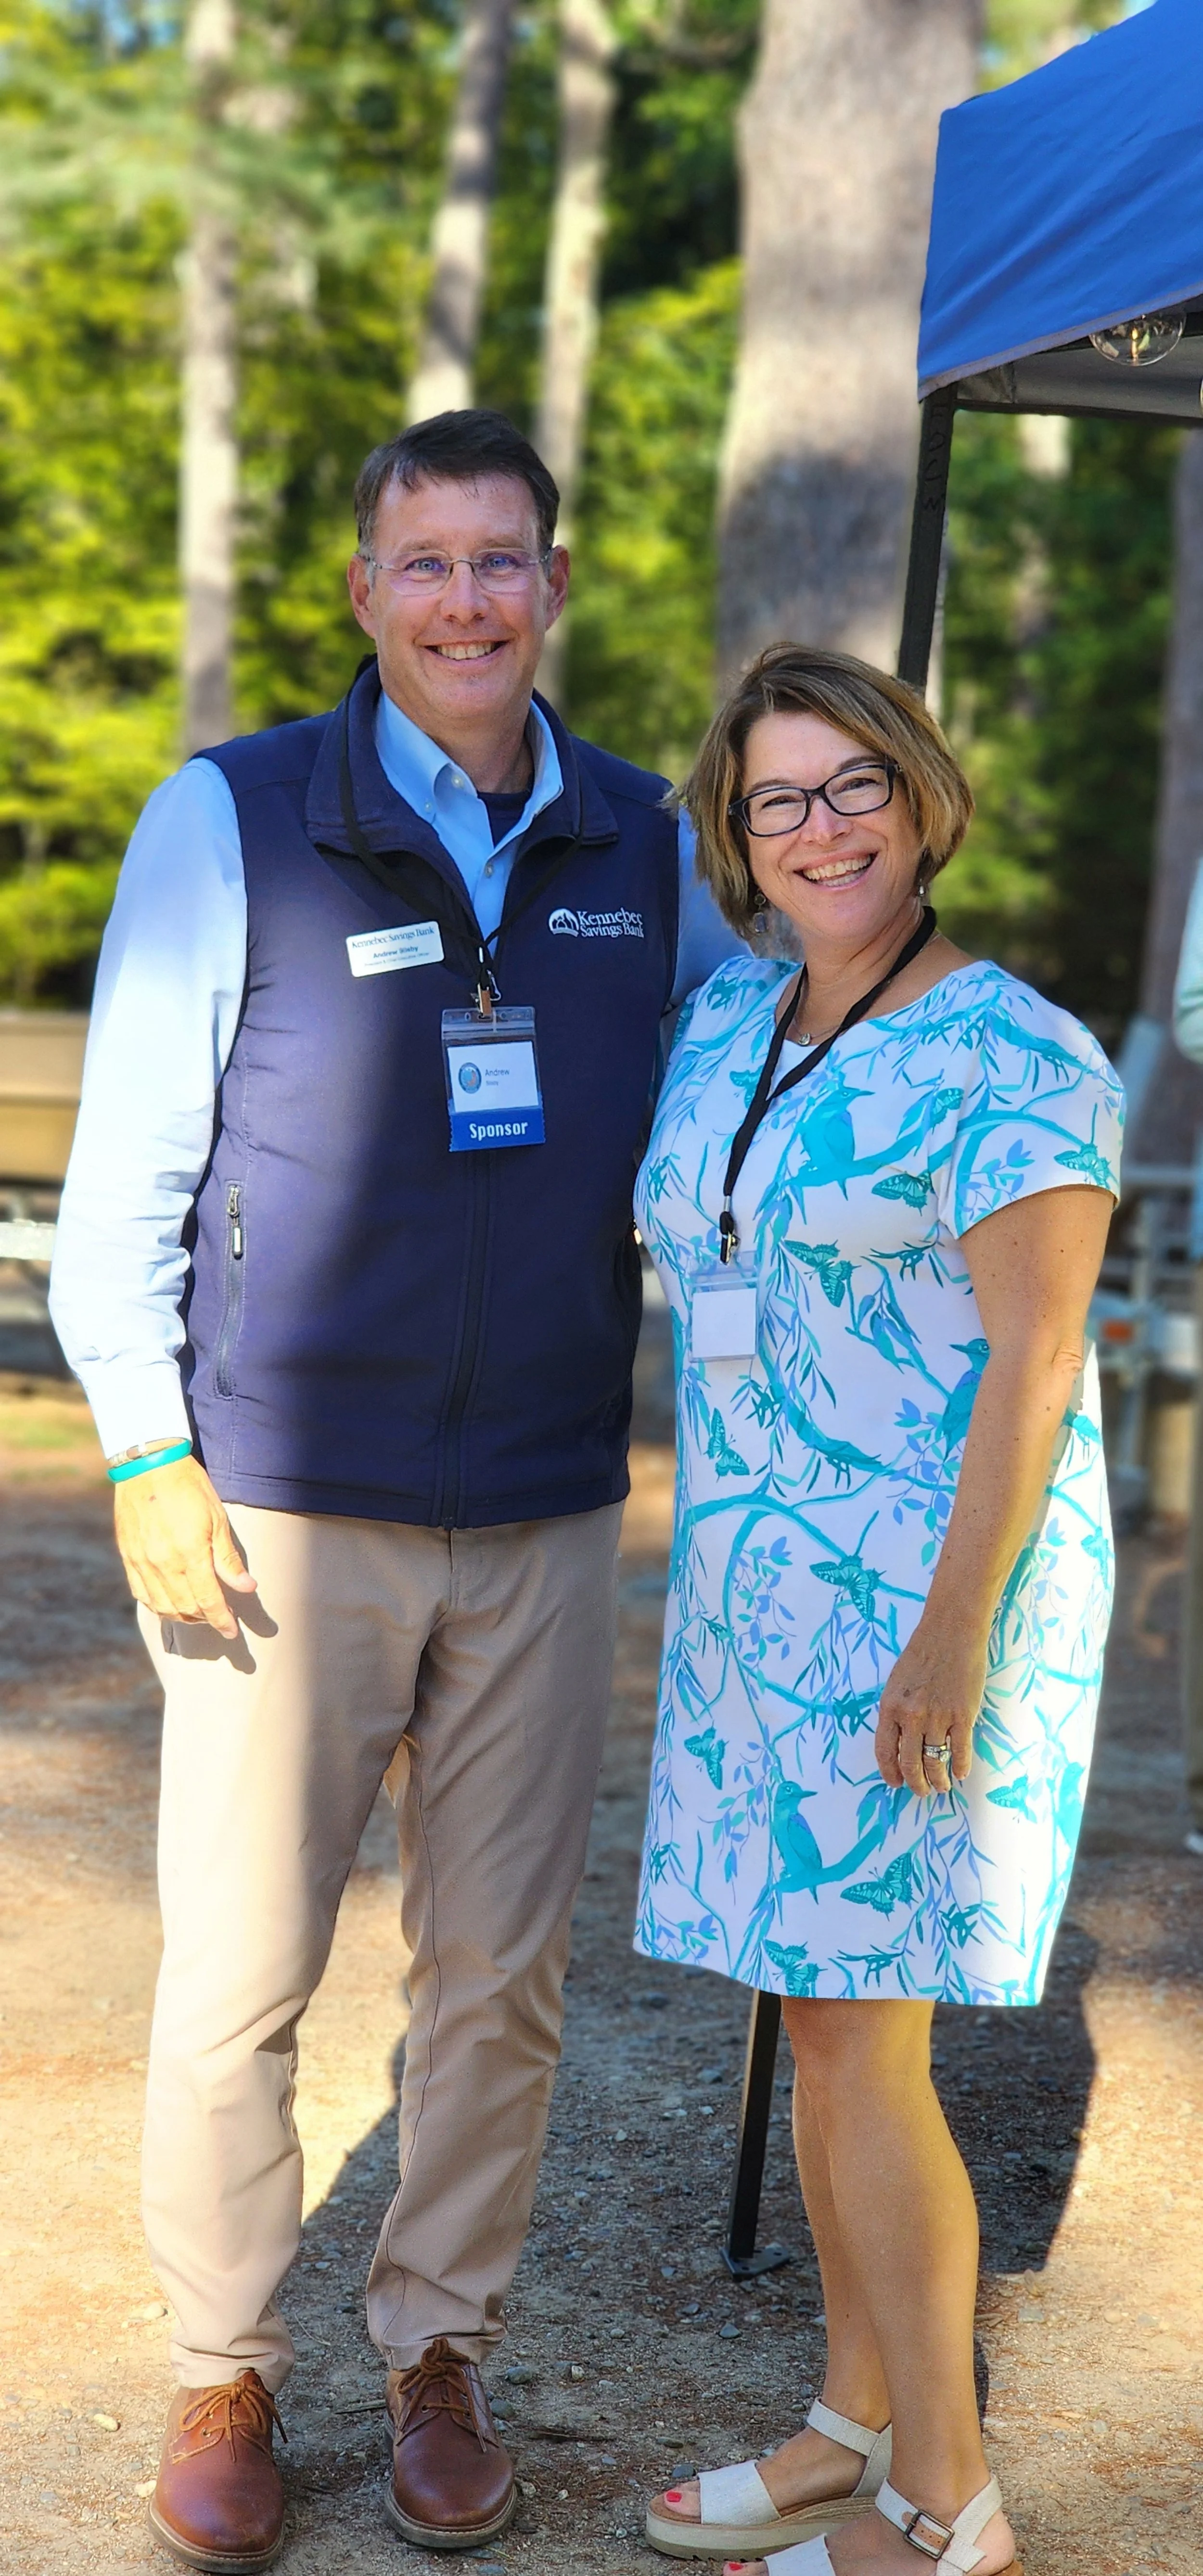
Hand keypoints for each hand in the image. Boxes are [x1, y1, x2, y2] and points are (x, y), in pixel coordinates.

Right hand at [113, 1454, 256, 1638]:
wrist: (147, 1464)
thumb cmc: (188, 1486)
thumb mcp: (217, 1518)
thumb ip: (228, 1558)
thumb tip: (246, 1587)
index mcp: (190, 1554)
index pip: (209, 1601)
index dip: (222, 1620)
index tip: (232, 1632)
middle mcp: (163, 1564)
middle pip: (186, 1608)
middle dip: (205, 1619)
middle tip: (219, 1618)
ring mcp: (141, 1562)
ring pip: (162, 1606)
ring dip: (182, 1617)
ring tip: (197, 1613)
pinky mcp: (127, 1557)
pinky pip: (141, 1593)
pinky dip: (157, 1605)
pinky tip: (169, 1603)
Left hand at [875, 1618, 987, 1796]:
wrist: (951, 1632)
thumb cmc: (922, 1654)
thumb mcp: (897, 1683)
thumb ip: (896, 1713)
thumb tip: (900, 1744)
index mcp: (891, 1706)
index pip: (885, 1751)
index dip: (890, 1773)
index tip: (896, 1783)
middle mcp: (912, 1715)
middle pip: (911, 1763)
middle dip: (916, 1783)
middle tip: (922, 1791)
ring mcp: (939, 1717)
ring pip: (936, 1762)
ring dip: (939, 1780)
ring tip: (942, 1786)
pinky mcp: (964, 1715)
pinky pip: (961, 1751)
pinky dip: (961, 1767)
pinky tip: (961, 1773)